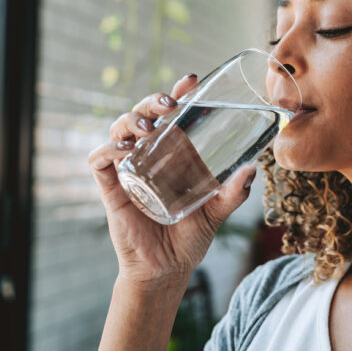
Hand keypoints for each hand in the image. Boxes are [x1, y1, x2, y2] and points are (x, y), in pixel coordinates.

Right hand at [87, 74, 256, 286]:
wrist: (166, 269)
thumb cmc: (190, 237)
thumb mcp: (217, 211)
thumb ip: (233, 193)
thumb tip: (252, 169)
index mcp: (174, 153)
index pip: (173, 114)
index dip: (178, 92)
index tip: (191, 81)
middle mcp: (150, 154)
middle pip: (145, 115)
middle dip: (152, 101)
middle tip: (169, 103)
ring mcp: (129, 169)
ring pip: (119, 129)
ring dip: (131, 120)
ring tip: (149, 127)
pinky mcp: (112, 188)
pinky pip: (99, 161)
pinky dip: (106, 149)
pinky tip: (122, 148)